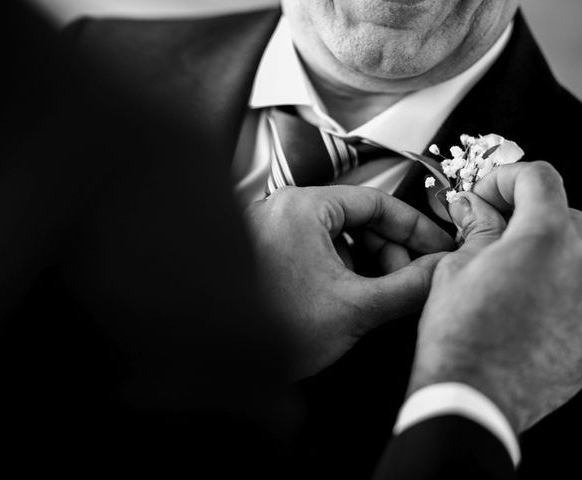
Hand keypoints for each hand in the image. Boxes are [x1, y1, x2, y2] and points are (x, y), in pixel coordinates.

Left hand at [245, 185, 453, 379]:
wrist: (222, 363)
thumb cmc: (275, 330)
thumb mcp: (356, 308)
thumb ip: (409, 286)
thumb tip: (440, 270)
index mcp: (302, 206)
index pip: (376, 202)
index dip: (414, 227)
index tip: (436, 246)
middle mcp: (281, 209)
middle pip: (355, 218)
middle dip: (388, 250)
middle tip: (408, 279)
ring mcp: (269, 230)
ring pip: (335, 236)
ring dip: (364, 263)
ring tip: (375, 295)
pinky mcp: (263, 252)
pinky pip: (313, 249)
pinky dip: (337, 269)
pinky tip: (345, 298)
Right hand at [410, 161, 581, 432]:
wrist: (474, 397)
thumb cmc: (460, 337)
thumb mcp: (455, 268)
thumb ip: (476, 229)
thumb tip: (475, 209)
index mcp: (545, 238)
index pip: (539, 178)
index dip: (505, 178)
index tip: (486, 193)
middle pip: (563, 212)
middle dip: (524, 211)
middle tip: (489, 227)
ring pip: (576, 252)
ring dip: (545, 246)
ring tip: (507, 264)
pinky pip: (577, 291)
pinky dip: (556, 284)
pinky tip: (523, 299)